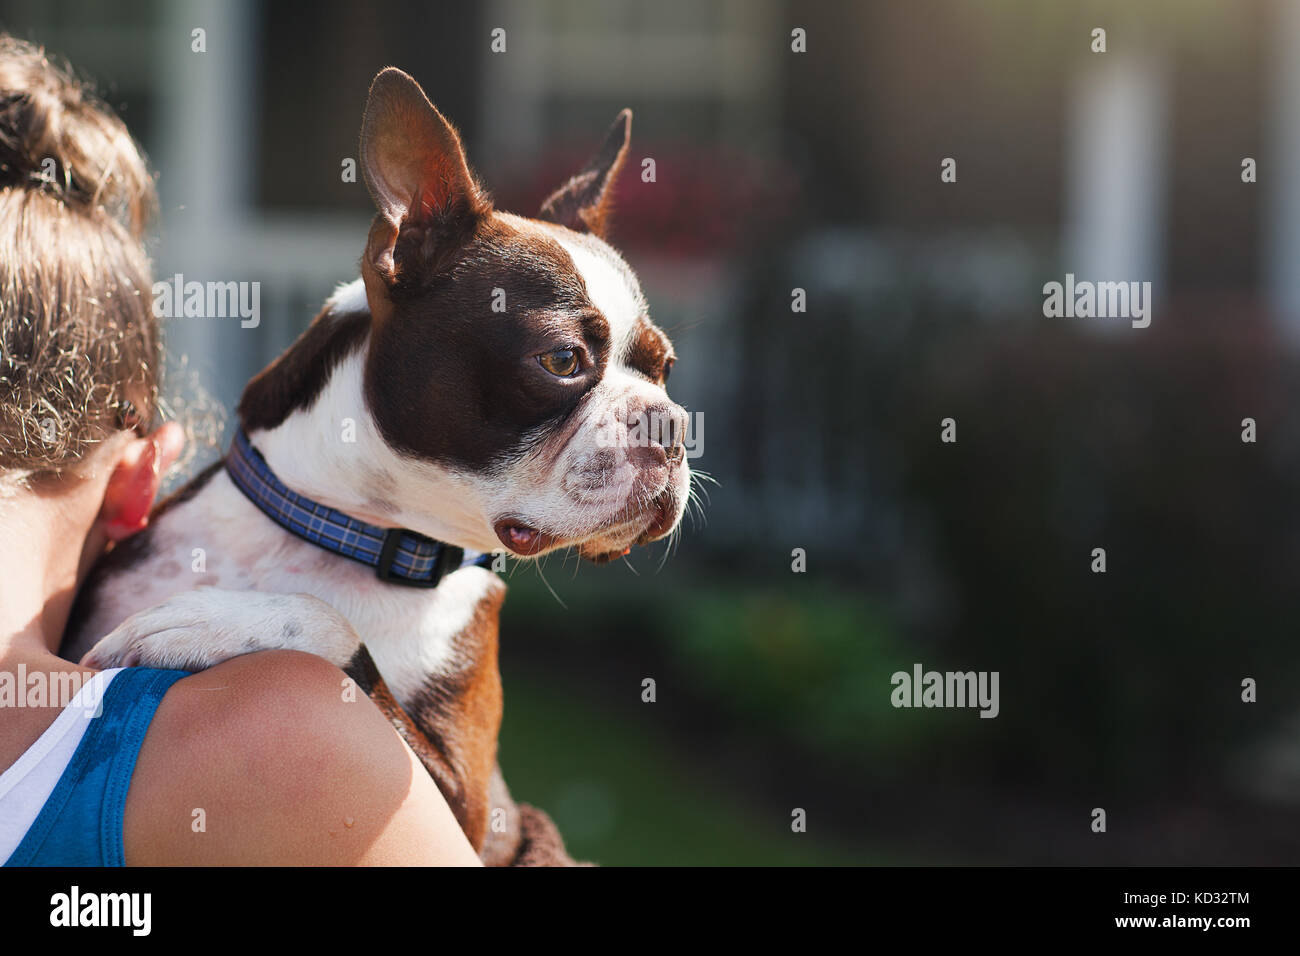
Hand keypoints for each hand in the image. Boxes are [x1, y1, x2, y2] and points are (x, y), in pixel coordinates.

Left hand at [80, 588, 361, 670]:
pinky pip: (166, 647)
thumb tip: (180, 672)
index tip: (100, 663)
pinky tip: (129, 677)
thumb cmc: (285, 642)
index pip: (149, 619)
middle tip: (85, 673)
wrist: (324, 635)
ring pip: (145, 633)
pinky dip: (142, 660)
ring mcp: (207, 619)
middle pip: (139, 624)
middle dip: (110, 648)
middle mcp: (200, 604)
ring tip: (98, 679)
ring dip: (119, 655)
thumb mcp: (239, 633)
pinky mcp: (214, 638)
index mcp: (204, 602)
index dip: (120, 640)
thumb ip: (209, 642)